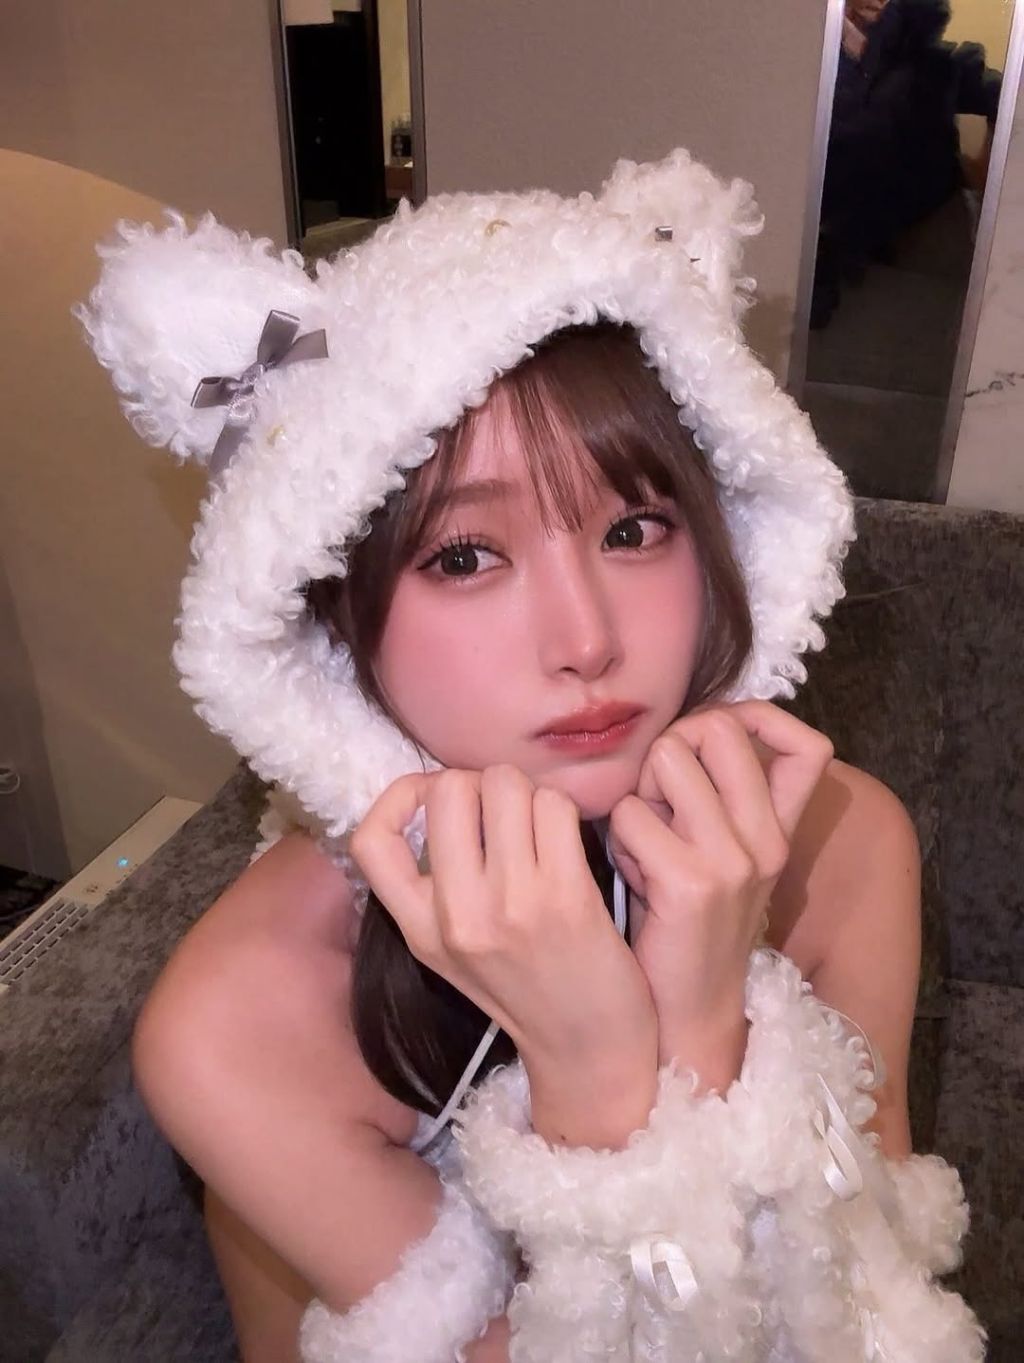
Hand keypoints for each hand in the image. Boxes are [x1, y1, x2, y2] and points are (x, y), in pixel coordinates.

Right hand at [349, 764, 658, 1073]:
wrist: (587, 1050)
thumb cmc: (525, 986)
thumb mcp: (449, 948)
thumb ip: (431, 884)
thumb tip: (435, 794)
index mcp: (420, 929)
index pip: (369, 841)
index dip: (399, 797)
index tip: (432, 800)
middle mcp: (458, 917)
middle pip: (449, 789)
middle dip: (480, 784)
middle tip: (503, 813)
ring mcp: (512, 905)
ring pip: (506, 785)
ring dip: (528, 794)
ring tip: (539, 829)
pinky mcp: (567, 898)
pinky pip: (555, 807)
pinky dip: (563, 811)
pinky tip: (569, 843)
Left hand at [607, 701, 833, 1066]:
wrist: (687, 1013)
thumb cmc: (683, 923)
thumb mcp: (718, 853)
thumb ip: (717, 796)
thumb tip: (689, 728)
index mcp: (781, 831)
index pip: (810, 744)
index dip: (754, 718)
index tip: (710, 741)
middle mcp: (768, 841)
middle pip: (719, 728)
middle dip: (672, 749)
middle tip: (658, 802)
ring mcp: (735, 861)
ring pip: (668, 757)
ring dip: (639, 794)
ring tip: (644, 842)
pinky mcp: (691, 883)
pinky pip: (631, 813)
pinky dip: (619, 838)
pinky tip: (634, 877)